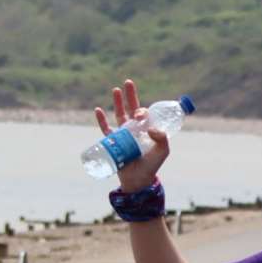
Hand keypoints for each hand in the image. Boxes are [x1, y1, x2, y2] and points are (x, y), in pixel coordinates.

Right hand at [94, 78, 170, 192]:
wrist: (138, 180)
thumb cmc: (152, 165)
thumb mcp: (163, 151)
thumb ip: (162, 139)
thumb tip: (151, 128)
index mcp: (147, 130)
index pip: (144, 114)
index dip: (142, 110)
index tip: (140, 114)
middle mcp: (135, 130)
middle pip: (131, 109)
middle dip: (130, 95)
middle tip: (128, 82)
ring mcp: (123, 135)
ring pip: (119, 115)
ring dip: (117, 102)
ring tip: (115, 89)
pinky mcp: (113, 142)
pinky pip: (105, 129)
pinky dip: (101, 120)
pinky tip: (98, 109)